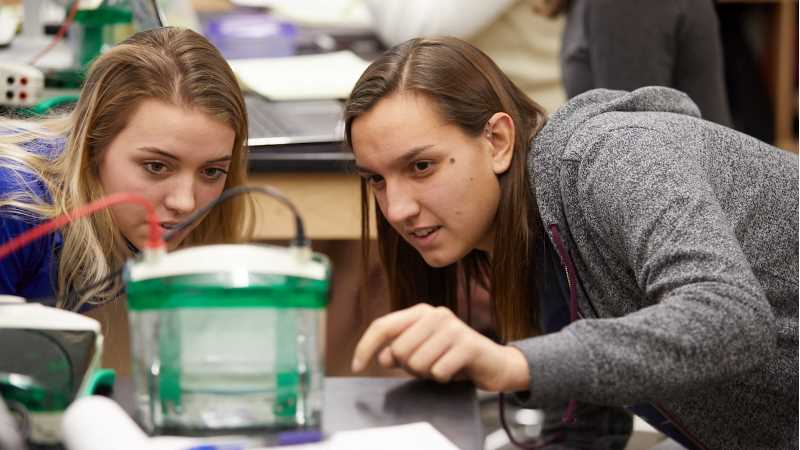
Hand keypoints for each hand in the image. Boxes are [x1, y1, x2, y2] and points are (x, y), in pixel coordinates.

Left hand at [350, 303, 530, 391]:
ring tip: (442, 366)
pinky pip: (438, 372)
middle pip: (399, 350)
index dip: (365, 346)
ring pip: (417, 363)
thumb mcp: (420, 353)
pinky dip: (443, 378)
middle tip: (427, 366)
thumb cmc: (452, 357)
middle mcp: (435, 314)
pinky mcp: (468, 344)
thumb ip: (398, 351)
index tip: (356, 366)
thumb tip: (383, 355)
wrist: (493, 363)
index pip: (382, 326)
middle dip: (409, 367)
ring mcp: (453, 327)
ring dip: (428, 373)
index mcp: (420, 312)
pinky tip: (454, 371)